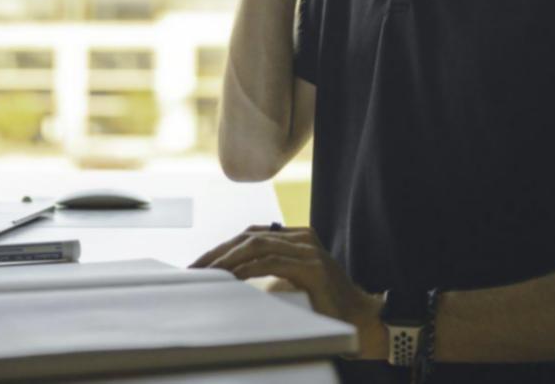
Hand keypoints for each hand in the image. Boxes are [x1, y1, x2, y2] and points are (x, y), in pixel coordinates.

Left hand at [189, 223, 386, 360]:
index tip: (200, 263)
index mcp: (297, 236)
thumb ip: (270, 270)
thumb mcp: (292, 280)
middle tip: (195, 269)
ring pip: (258, 245)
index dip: (224, 246)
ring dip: (228, 260)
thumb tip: (231, 275)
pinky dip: (248, 269)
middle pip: (250, 236)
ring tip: (207, 274)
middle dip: (219, 252)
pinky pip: (272, 263)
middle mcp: (302, 237)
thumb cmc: (323, 304)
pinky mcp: (313, 267)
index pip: (252, 234)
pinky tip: (232, 278)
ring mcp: (309, 250)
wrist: (359, 319)